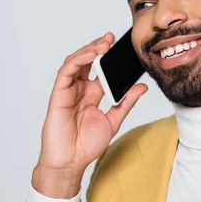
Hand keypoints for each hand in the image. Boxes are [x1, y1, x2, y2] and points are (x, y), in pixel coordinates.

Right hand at [32, 32, 147, 197]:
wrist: (71, 162)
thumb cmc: (86, 145)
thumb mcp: (113, 120)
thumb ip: (126, 102)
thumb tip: (142, 87)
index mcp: (92, 94)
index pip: (101, 69)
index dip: (109, 57)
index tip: (122, 47)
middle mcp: (79, 89)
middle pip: (87, 61)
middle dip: (97, 47)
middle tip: (111, 38)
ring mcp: (68, 91)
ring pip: (75, 63)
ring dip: (88, 51)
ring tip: (102, 44)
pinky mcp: (58, 95)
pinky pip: (66, 73)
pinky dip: (77, 61)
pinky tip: (88, 55)